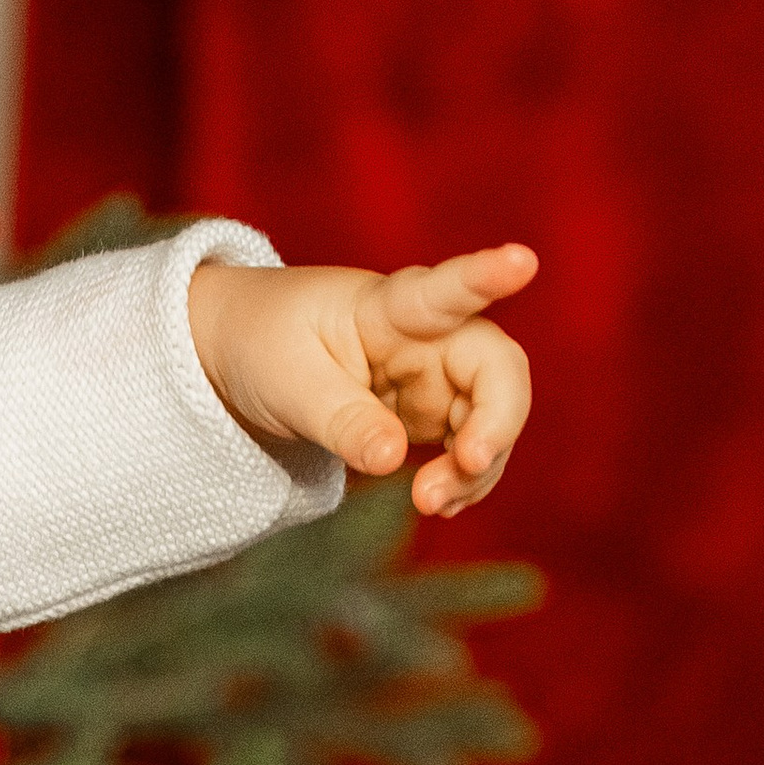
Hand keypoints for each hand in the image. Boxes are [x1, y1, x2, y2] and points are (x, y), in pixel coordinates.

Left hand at [188, 241, 536, 514]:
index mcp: (389, 307)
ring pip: (490, 419)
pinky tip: (438, 503)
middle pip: (495, 370)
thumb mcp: (287, 383)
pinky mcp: (430, 413)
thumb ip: (342, 421)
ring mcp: (435, 376)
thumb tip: (392, 458)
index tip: (521, 261)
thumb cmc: (264, 344)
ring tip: (430, 502)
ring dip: (476, 467)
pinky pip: (467, 449)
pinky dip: (461, 480)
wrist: (242, 352)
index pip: (444, 291)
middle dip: (496, 423)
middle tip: (467, 466)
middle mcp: (428, 336)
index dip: (485, 277)